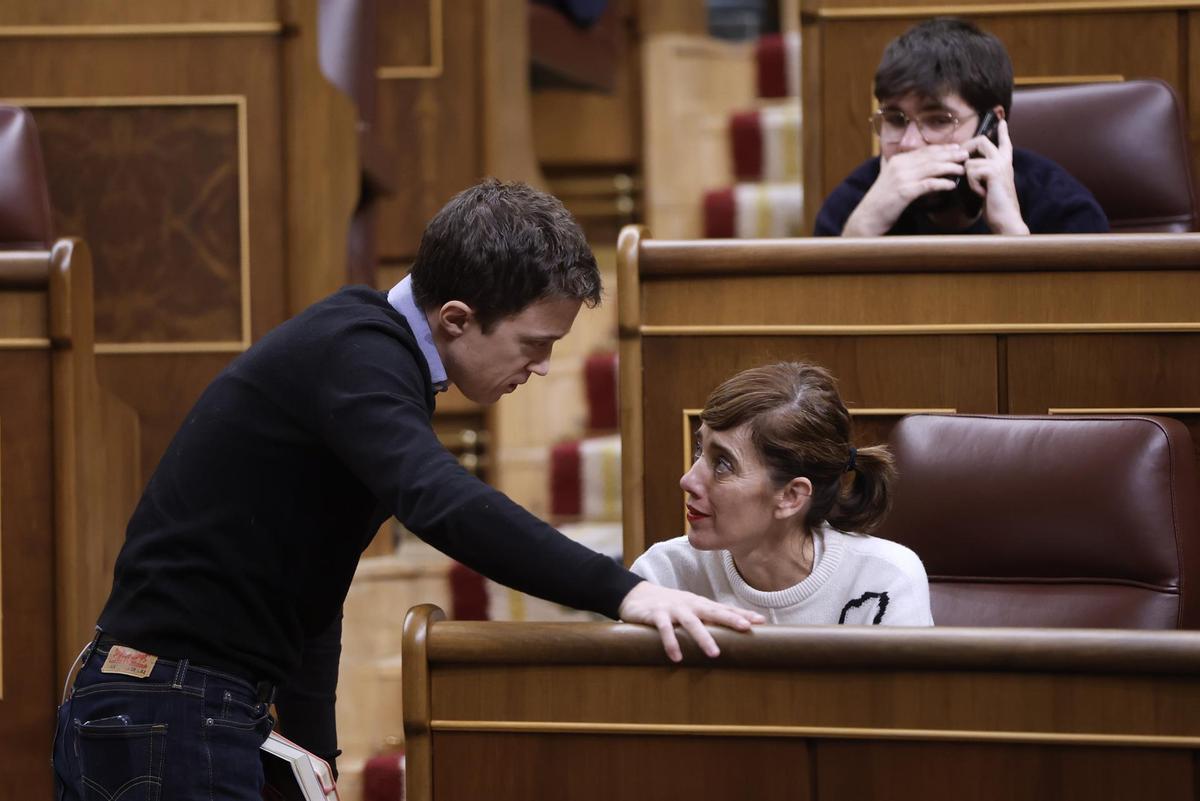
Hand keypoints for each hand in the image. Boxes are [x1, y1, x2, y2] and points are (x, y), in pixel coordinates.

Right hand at [618, 580, 765, 661]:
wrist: (635, 595)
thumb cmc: (668, 606)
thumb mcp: (689, 609)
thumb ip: (706, 619)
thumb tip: (731, 634)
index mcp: (699, 604)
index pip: (724, 609)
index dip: (742, 614)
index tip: (761, 621)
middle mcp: (689, 605)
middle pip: (713, 611)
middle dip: (730, 619)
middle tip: (746, 628)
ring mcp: (673, 609)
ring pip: (691, 622)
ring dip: (703, 637)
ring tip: (714, 654)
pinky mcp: (656, 615)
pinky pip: (665, 629)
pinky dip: (671, 642)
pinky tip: (677, 657)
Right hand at [842, 144, 967, 235]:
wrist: (868, 217)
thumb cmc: (882, 201)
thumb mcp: (890, 179)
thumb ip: (900, 168)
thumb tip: (914, 163)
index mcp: (897, 160)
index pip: (925, 151)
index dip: (943, 148)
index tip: (958, 148)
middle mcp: (899, 166)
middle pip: (931, 157)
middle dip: (950, 155)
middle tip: (966, 155)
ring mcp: (901, 178)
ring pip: (931, 168)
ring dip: (949, 168)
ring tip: (962, 169)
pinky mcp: (904, 192)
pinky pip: (928, 185)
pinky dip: (941, 183)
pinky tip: (952, 185)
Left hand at [963, 119, 1028, 234]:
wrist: (1005, 219)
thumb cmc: (995, 206)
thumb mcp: (987, 185)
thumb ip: (982, 172)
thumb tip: (966, 164)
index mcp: (1004, 163)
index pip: (1003, 142)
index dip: (1002, 131)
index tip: (1002, 121)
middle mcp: (1003, 160)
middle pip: (981, 140)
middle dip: (966, 148)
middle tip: (961, 159)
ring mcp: (1000, 164)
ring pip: (970, 160)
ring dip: (968, 178)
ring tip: (980, 190)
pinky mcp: (994, 171)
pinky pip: (971, 170)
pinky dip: (971, 184)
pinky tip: (982, 194)